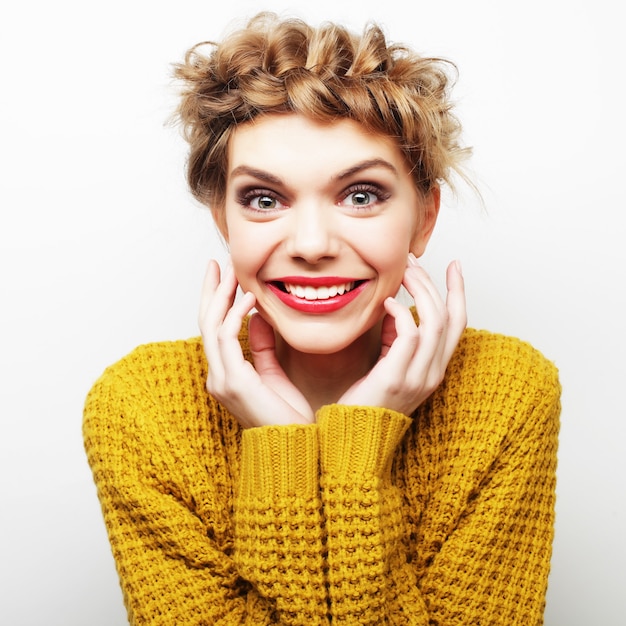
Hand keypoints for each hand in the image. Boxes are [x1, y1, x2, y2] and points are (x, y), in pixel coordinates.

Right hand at [198, 259, 313, 428]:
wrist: (295, 447)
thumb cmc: (288, 415)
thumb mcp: (274, 374)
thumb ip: (262, 347)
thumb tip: (256, 317)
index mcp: (226, 376)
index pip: (215, 332)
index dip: (217, 302)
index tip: (225, 278)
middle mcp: (217, 377)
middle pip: (206, 324)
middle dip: (211, 292)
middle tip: (217, 263)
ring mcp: (221, 380)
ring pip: (211, 327)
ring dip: (220, 296)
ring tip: (230, 272)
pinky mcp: (233, 381)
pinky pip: (227, 339)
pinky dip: (235, 315)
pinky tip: (249, 298)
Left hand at [338, 255, 466, 415]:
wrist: (352, 437)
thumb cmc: (366, 399)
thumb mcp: (388, 364)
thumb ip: (396, 338)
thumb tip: (395, 307)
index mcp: (434, 369)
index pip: (457, 325)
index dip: (459, 293)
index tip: (454, 266)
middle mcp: (432, 373)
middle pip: (449, 319)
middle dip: (435, 284)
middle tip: (414, 262)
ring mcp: (417, 377)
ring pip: (434, 322)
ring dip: (419, 291)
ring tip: (402, 273)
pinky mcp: (396, 378)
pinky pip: (410, 336)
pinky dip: (401, 313)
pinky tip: (386, 303)